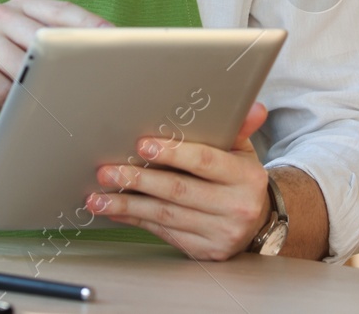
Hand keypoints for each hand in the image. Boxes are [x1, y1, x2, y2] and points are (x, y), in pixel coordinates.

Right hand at [0, 0, 110, 129]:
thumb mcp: (27, 60)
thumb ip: (54, 52)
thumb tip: (103, 63)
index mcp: (21, 7)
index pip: (63, 11)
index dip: (91, 25)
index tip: (117, 41)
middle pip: (44, 37)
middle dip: (69, 61)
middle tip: (93, 83)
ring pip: (22, 64)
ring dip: (39, 89)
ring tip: (54, 107)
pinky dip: (13, 103)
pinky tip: (16, 111)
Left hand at [86, 101, 271, 260]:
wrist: (259, 221)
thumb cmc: (241, 179)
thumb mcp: (243, 151)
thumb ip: (238, 127)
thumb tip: (253, 106)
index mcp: (246, 177)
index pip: (205, 162)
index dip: (173, 153)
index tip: (142, 146)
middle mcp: (236, 207)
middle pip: (179, 191)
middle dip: (139, 180)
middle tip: (109, 171)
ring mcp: (220, 233)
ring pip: (166, 216)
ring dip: (128, 206)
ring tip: (99, 197)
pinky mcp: (205, 252)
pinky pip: (164, 234)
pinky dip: (137, 220)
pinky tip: (116, 212)